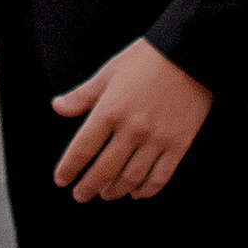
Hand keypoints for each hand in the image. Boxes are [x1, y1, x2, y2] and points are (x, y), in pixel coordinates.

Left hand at [52, 40, 213, 200]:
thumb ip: (83, 95)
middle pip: (104, 170)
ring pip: (131, 178)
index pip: (82, 149)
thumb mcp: (109, 72)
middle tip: (81, 195)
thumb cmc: (147, 59)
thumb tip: (57, 107)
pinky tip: (138, 193)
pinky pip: (160, 176)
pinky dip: (147, 189)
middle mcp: (131, 129)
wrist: (189, 51)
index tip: (62, 180)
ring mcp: (157, 139)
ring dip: (115, 191)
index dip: (69, 169)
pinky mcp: (179, 144)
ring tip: (107, 194)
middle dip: (88, 187)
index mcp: (110, 111)